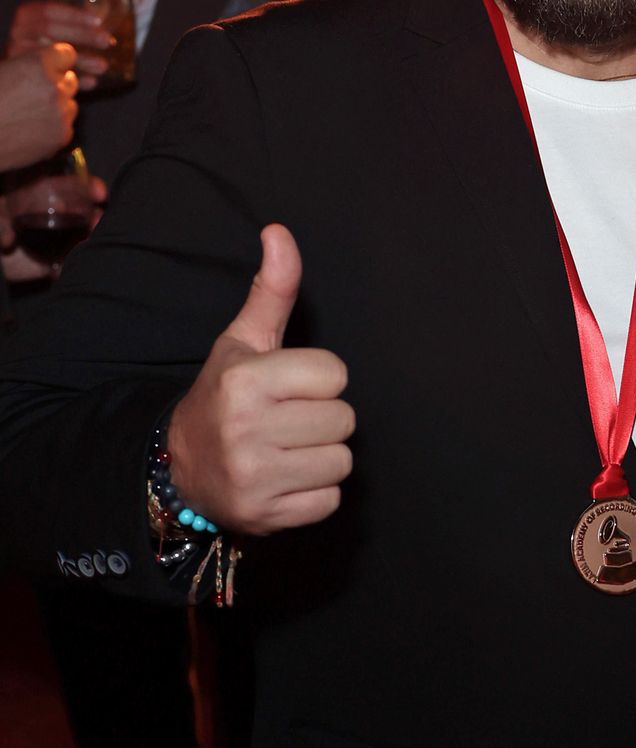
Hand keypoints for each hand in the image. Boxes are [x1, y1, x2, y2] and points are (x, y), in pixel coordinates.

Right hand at [0, 45, 78, 173]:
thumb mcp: (1, 70)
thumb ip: (25, 64)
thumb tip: (41, 64)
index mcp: (37, 65)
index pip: (66, 54)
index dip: (57, 62)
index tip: (52, 68)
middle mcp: (54, 87)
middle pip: (71, 80)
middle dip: (57, 85)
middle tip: (34, 95)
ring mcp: (61, 113)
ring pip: (71, 105)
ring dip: (57, 108)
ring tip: (30, 115)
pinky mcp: (62, 136)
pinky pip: (66, 128)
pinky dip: (54, 130)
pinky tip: (31, 131)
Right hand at [6, 0, 109, 87]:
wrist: (17, 84)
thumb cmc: (44, 50)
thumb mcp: (54, 33)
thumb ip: (72, 25)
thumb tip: (103, 15)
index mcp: (25, 20)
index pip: (48, 12)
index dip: (74, 14)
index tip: (99, 20)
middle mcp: (17, 36)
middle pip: (48, 29)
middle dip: (82, 34)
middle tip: (107, 41)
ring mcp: (17, 58)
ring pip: (49, 56)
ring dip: (82, 59)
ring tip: (103, 65)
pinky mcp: (24, 80)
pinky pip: (51, 81)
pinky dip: (74, 81)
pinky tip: (92, 81)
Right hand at [166, 225, 354, 535]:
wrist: (180, 467)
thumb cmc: (225, 395)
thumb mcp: (243, 341)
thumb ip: (271, 291)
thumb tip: (279, 232)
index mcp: (245, 381)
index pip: (335, 374)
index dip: (318, 379)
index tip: (288, 386)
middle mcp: (247, 429)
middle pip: (344, 418)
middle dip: (322, 418)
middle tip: (287, 420)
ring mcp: (256, 477)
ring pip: (342, 460)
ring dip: (322, 456)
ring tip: (286, 448)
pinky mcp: (266, 516)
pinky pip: (330, 500)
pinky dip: (314, 493)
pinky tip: (284, 478)